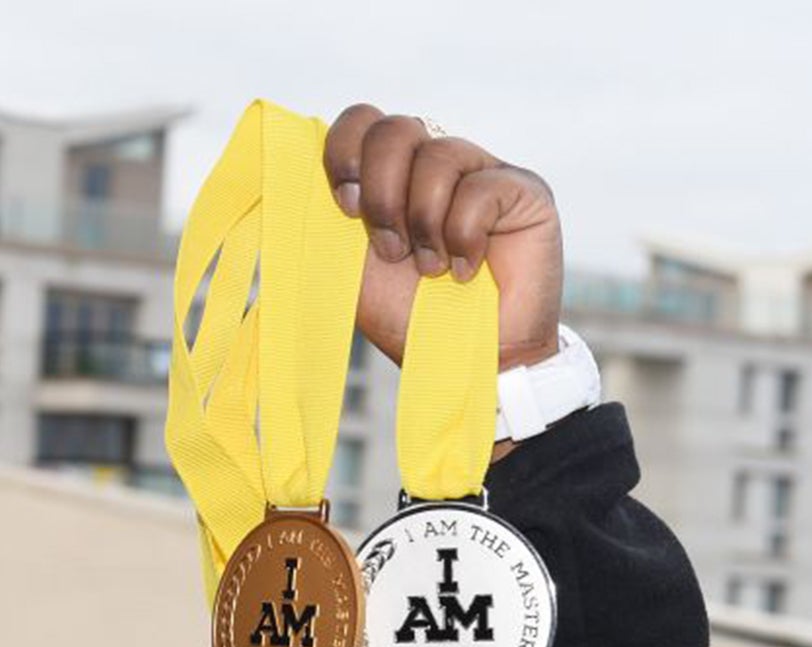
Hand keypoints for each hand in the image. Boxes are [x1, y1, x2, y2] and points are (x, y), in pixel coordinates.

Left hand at [323, 105, 563, 375]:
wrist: (464, 359)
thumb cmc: (407, 316)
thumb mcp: (348, 270)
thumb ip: (324, 224)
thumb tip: (288, 178)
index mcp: (390, 175)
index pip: (361, 122)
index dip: (344, 153)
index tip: (345, 207)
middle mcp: (435, 163)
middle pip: (395, 129)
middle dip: (381, 195)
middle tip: (390, 250)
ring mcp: (481, 171)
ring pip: (436, 156)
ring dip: (422, 225)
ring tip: (430, 269)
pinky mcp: (523, 190)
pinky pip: (478, 189)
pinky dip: (462, 239)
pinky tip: (465, 271)